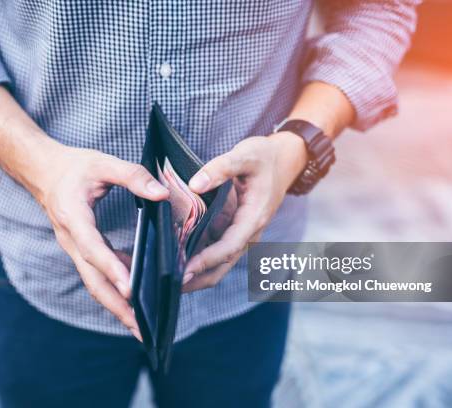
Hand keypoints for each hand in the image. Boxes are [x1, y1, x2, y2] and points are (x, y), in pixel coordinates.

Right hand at [32, 144, 168, 339]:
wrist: (43, 172)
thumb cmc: (73, 167)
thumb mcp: (102, 163)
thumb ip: (133, 176)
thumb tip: (162, 194)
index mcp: (74, 218)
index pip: (93, 249)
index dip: (111, 268)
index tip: (131, 288)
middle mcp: (71, 240)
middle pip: (93, 280)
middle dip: (116, 306)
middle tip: (141, 328)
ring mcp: (75, 248)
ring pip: (95, 282)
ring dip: (116, 304)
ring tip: (142, 324)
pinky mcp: (82, 249)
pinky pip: (98, 273)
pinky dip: (116, 286)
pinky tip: (138, 292)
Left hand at [182, 132, 307, 291]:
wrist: (283, 160)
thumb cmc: (265, 157)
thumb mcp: (245, 155)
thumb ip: (220, 168)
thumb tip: (194, 185)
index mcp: (254, 217)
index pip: (229, 247)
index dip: (207, 260)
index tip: (185, 269)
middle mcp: (249, 231)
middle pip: (224, 264)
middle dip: (199, 277)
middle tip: (170, 285)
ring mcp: (242, 233)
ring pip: (220, 262)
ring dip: (198, 272)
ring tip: (169, 277)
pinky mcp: (235, 230)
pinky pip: (217, 250)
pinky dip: (199, 257)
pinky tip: (178, 258)